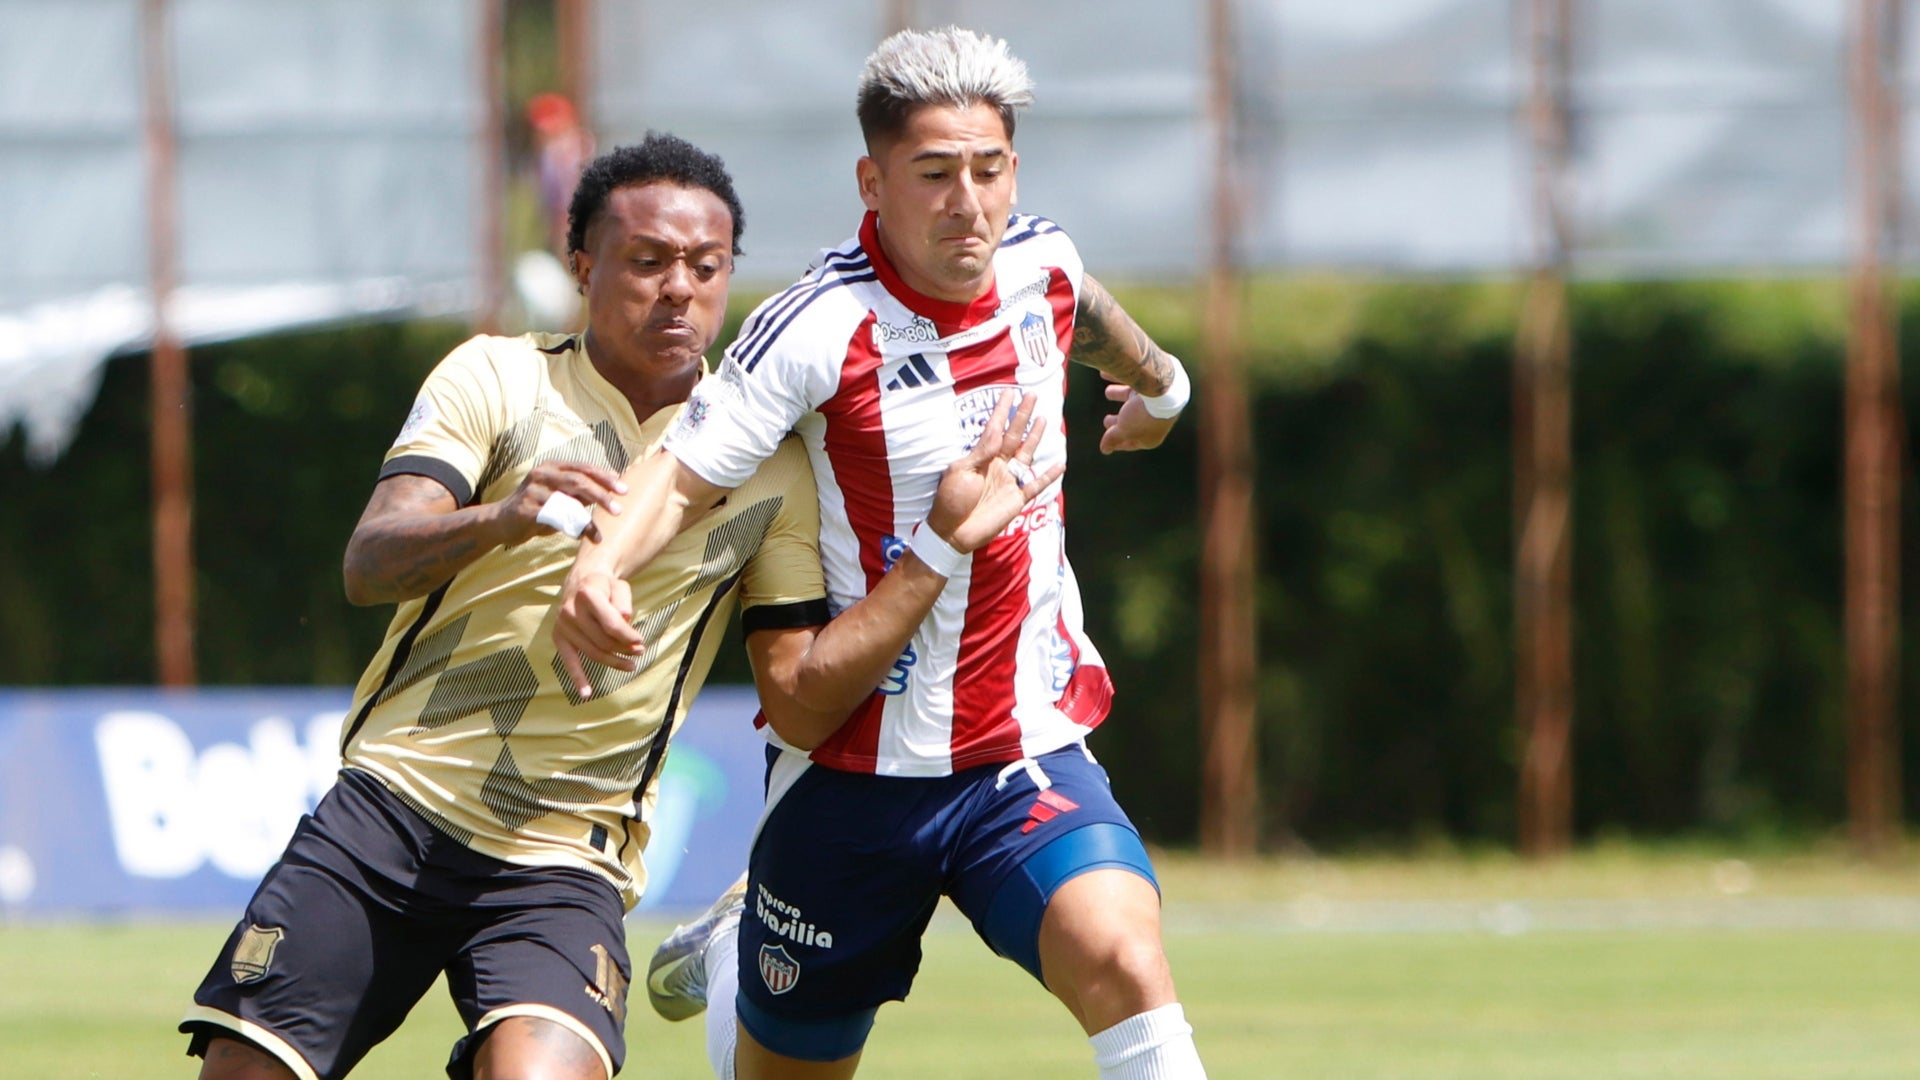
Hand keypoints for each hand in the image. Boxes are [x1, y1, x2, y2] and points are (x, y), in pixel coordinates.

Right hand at [494, 462, 626, 543]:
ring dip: (586, 519)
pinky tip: (579, 537)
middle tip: (618, 509)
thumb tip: (611, 493)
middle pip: (578, 481)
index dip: (605, 478)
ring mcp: (532, 490)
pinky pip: (554, 519)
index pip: (584, 468)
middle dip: (601, 495)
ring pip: (567, 502)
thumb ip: (580, 494)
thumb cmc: (536, 508)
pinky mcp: (526, 509)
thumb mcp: (560, 498)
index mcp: (552, 466)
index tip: (623, 489)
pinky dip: (569, 528)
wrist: (500, 522)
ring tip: (598, 533)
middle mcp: (542, 473)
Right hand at [553, 567, 641, 697]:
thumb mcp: (619, 586)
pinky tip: (586, 694)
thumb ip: (624, 601)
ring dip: (613, 662)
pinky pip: (568, 662)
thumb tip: (625, 620)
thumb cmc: (605, 587)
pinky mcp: (559, 638)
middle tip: (639, 652)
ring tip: (631, 665)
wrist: (581, 582)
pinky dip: (577, 678)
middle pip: (603, 641)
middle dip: (624, 649)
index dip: (628, 636)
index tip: (640, 641)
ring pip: (592, 652)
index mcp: (587, 594)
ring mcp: (563, 625)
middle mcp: (570, 610)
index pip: (611, 624)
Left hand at [929, 390, 1065, 552]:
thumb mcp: (961, 472)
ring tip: (1044, 419)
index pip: (994, 428)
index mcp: (981, 457)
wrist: (952, 532)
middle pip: (1014, 435)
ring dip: (1035, 437)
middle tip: (1032, 395)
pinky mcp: (1016, 499)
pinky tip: (1060, 464)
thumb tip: (997, 432)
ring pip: (1026, 454)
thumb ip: (981, 452)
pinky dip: (1048, 476)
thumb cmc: (950, 500)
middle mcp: (997, 465)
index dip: (1002, 411)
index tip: (1009, 392)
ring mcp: (1008, 481)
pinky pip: (1036, 485)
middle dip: (1022, 415)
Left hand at [1098, 376, 1177, 453]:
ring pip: (1133, 398)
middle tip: (1106, 420)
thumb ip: (1113, 438)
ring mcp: (1155, 399)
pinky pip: (1132, 380)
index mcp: (1152, 436)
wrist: (1162, 387)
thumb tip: (1105, 449)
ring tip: (1107, 392)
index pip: (1133, 443)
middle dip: (1119, 421)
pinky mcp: (1152, 382)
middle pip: (1133, 421)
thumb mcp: (1124, 429)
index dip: (1118, 444)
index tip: (1106, 444)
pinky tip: (1103, 374)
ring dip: (1119, 395)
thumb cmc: (1143, 414)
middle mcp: (1155, 418)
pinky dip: (1118, 377)